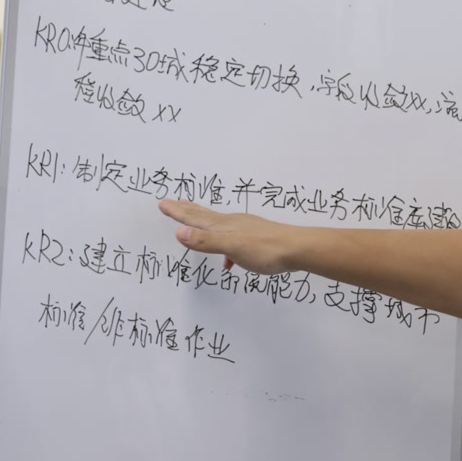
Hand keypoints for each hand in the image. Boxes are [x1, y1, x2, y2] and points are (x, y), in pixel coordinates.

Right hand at [159, 200, 301, 274]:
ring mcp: (245, 228)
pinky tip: (228, 258)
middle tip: (173, 201)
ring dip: (203, 222)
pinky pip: (233, 238)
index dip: (178, 213)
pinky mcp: (256, 237)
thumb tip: (179, 232)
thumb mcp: (231, 247)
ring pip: (218, 224)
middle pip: (204, 215)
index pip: (195, 218)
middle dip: (186, 210)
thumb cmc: (266, 249)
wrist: (298, 249)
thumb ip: (206, 241)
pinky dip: (224, 245)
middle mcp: (232, 223)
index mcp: (223, 226)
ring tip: (194, 218)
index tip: (163, 204)